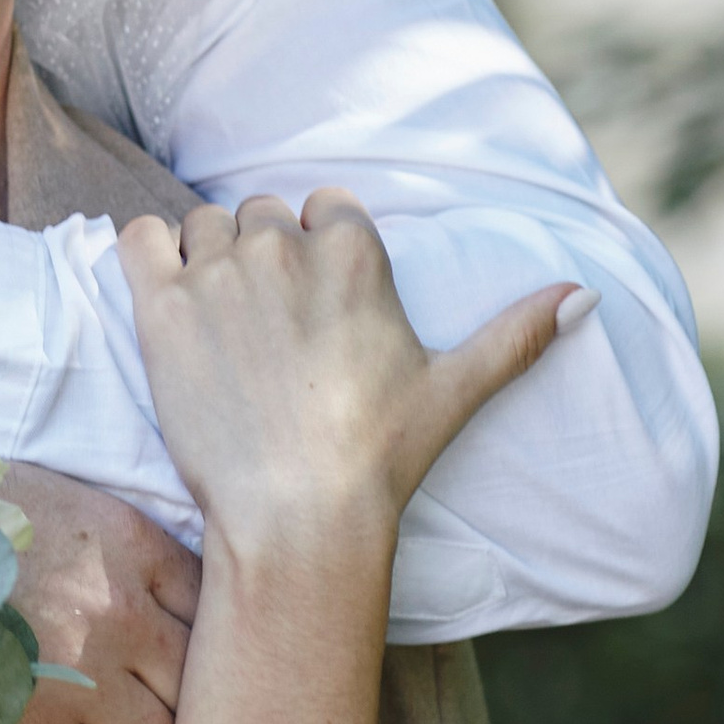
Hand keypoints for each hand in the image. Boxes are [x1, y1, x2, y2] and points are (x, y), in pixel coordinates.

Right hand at [0, 462, 197, 723]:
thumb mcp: (70, 501)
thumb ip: (137, 549)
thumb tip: (192, 604)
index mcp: (131, 548)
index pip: (217, 610)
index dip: (209, 639)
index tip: (182, 650)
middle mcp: (118, 615)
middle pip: (202, 690)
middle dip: (181, 698)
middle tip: (149, 696)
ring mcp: (76, 679)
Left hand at [116, 191, 577, 583]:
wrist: (297, 516)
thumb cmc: (380, 457)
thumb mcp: (456, 389)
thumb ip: (516, 333)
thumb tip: (586, 293)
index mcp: (352, 252)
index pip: (325, 207)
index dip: (318, 250)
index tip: (318, 305)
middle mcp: (281, 246)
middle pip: (260, 213)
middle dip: (263, 257)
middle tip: (268, 331)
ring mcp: (217, 271)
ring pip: (202, 224)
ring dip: (206, 258)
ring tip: (220, 327)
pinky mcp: (159, 305)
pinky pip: (137, 237)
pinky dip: (146, 254)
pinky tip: (164, 299)